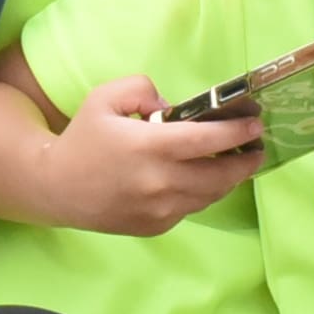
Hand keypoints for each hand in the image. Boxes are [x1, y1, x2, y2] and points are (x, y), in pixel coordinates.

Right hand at [40, 75, 265, 234]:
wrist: (55, 188)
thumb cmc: (83, 139)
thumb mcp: (104, 97)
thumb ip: (142, 88)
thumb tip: (173, 106)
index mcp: (147, 146)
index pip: (206, 140)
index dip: (236, 133)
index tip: (256, 125)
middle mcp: (158, 181)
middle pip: (220, 174)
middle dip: (245, 161)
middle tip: (257, 147)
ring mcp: (159, 209)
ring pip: (210, 195)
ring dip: (229, 179)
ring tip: (238, 162)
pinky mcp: (156, 226)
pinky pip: (192, 208)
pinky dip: (203, 194)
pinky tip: (204, 179)